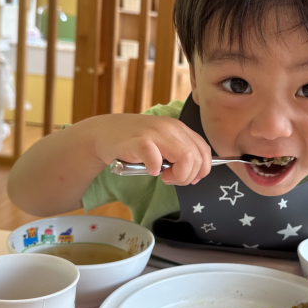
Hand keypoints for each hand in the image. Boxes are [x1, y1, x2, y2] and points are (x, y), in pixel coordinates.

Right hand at [92, 114, 211, 185]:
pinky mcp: (138, 141)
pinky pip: (155, 157)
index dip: (202, 169)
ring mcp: (155, 133)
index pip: (204, 150)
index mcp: (179, 128)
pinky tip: (150, 171)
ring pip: (185, 157)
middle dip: (188, 176)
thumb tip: (196, 174)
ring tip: (163, 177)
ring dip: (177, 174)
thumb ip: (179, 154)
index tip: (191, 179)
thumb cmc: (134, 142)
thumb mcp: (163, 144)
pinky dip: (155, 168)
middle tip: (171, 179)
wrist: (103, 133)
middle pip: (196, 157)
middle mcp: (170, 128)